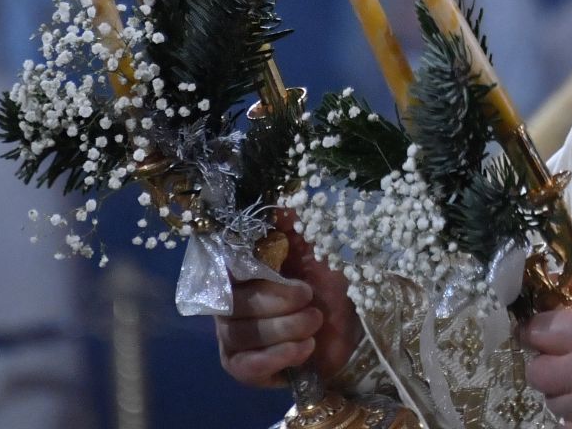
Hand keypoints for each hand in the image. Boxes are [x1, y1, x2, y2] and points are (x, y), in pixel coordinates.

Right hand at [215, 231, 363, 388]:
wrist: (348, 325)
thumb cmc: (326, 281)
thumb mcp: (316, 247)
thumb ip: (295, 227)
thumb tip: (281, 205)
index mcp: (240, 269)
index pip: (223, 264)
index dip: (246, 265)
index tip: (279, 263)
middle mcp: (228, 302)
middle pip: (232, 303)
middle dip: (276, 300)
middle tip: (310, 297)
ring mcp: (232, 337)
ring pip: (240, 334)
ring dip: (284, 327)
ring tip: (315, 321)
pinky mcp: (244, 367)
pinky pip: (246, 366)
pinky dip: (276, 356)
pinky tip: (304, 348)